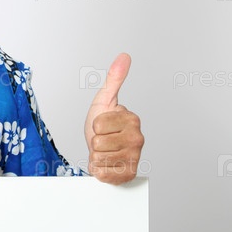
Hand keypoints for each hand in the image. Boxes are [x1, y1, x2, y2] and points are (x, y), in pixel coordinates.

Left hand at [83, 53, 143, 184]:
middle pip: (98, 142)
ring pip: (99, 157)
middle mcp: (138, 139)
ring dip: (97, 156)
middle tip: (103, 140)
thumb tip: (124, 56)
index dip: (94, 126)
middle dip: (95, 142)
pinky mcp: (128, 175)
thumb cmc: (103, 126)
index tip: (103, 126)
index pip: (98, 124)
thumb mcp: (104, 100)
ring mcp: (134, 158)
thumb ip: (114, 78)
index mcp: (132, 119)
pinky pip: (103, 173)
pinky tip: (107, 164)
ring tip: (104, 151)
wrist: (103, 152)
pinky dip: (99, 170)